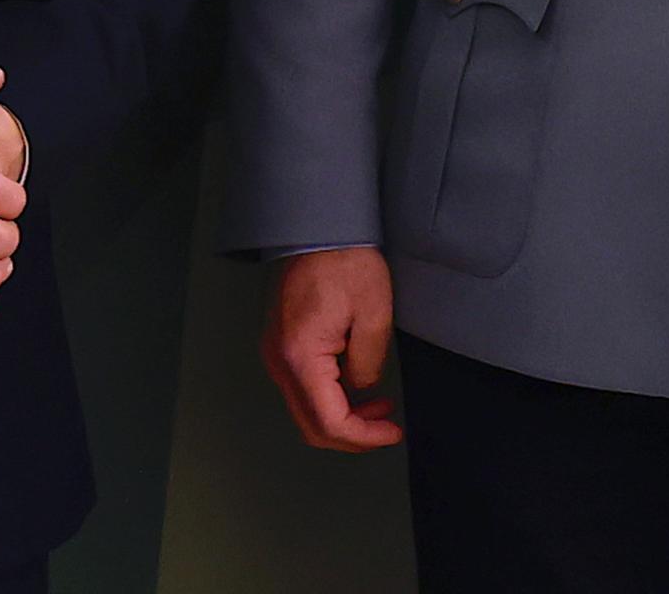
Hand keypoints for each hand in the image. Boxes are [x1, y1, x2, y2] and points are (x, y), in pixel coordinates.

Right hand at [262, 247, 402, 451]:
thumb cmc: (343, 263)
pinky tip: (356, 387)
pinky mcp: (281, 346)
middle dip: (352, 435)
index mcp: (300, 355)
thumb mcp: (373, 314)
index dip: (363, 437)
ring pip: (306, 411)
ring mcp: (276, 354)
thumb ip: (369, 363)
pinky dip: (331, 399)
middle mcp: (279, 360)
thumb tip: (362, 388)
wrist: (316, 231)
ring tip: (378, 407)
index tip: (392, 431)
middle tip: (386, 426)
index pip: (328, 421)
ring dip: (342, 419)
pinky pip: (303, 389)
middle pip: (311, 426)